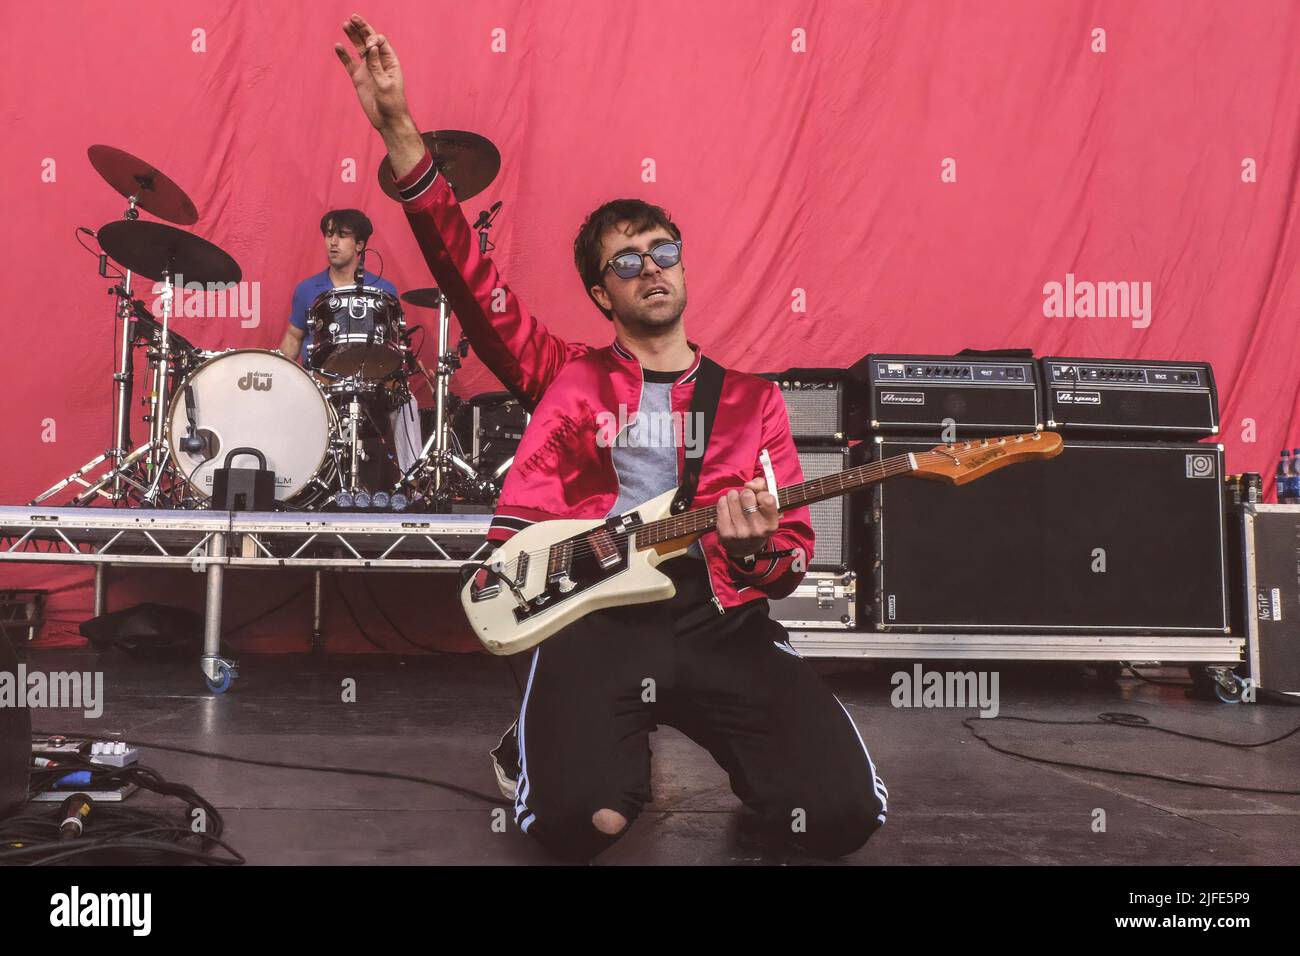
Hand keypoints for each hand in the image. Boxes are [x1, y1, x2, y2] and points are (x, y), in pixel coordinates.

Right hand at [334, 14, 425, 179]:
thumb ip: (376, 65)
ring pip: (358, 49)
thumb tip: (371, 46)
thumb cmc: (392, 103)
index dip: (374, 39)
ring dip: (353, 37)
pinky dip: (344, 55)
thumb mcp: (385, 84)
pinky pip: (349, 63)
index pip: (380, 43)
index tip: (370, 43)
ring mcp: (367, 69)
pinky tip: (338, 46)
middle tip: (353, 17)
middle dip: (362, 29)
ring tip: (345, 24)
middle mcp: (378, 63)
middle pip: (369, 41)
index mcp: (389, 62)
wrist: (387, 121)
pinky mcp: (358, 78)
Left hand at [715, 477, 778, 558]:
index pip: (767, 498)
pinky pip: (722, 504)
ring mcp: (740, 532)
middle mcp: (757, 530)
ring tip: (736, 502)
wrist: (746, 549)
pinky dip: (724, 501)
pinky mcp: (725, 532)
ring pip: (733, 498)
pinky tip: (728, 507)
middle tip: (746, 499)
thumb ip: (763, 488)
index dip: (761, 493)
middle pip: (747, 495)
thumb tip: (749, 484)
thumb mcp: (768, 508)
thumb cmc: (758, 522)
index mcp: (771, 524)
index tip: (758, 497)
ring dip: (734, 496)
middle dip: (745, 493)